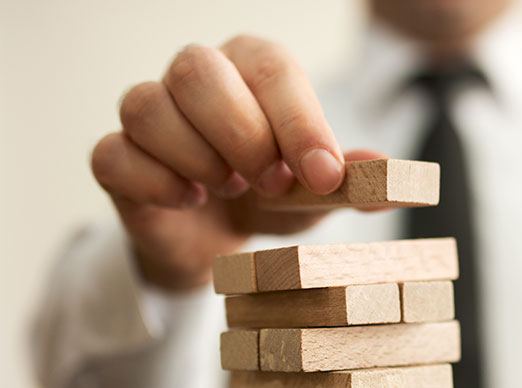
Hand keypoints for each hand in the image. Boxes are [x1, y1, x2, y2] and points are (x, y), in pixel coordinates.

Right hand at [91, 35, 382, 289]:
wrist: (215, 240)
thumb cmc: (268, 198)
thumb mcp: (316, 192)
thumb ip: (353, 181)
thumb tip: (396, 178)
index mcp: (252, 69)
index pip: (272, 68)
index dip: (298, 121)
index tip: (321, 175)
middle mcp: (196, 77)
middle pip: (196, 69)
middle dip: (241, 134)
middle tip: (270, 183)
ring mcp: (150, 113)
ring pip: (146, 106)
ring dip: (197, 158)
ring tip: (227, 188)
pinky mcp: (117, 157)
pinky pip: (113, 154)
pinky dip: (155, 183)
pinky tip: (187, 200)